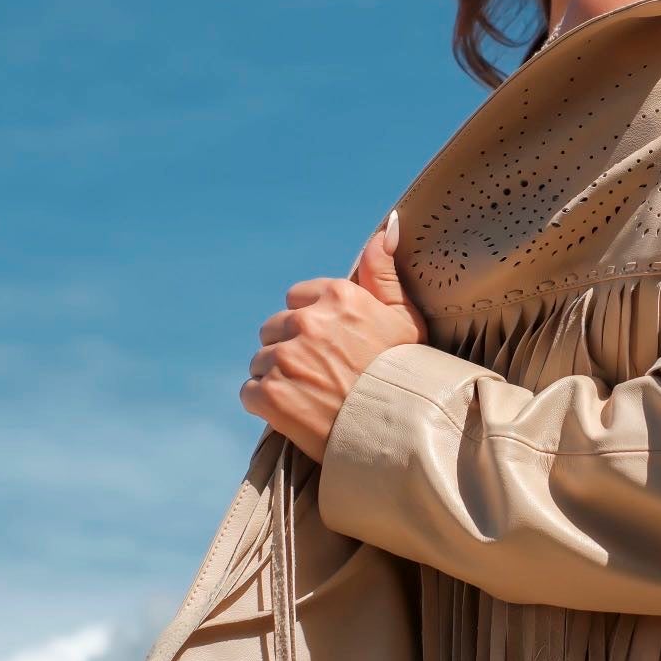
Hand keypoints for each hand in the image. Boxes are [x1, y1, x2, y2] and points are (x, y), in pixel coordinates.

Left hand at [240, 208, 427, 464]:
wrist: (403, 435)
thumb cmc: (409, 376)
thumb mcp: (406, 318)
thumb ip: (385, 271)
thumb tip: (389, 225)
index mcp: (339, 297)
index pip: (298, 299)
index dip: (314, 326)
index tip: (333, 349)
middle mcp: (308, 322)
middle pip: (274, 329)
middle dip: (291, 349)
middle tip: (321, 377)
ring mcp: (286, 358)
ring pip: (260, 361)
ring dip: (278, 378)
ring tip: (311, 398)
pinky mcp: (270, 394)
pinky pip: (250, 393)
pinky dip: (267, 406)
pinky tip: (297, 414)